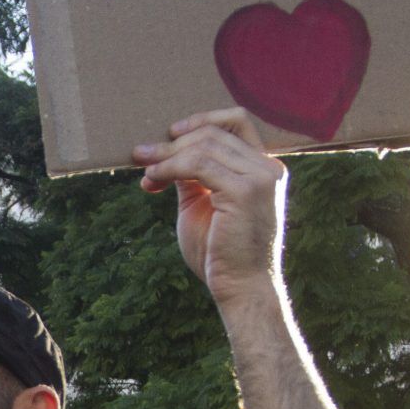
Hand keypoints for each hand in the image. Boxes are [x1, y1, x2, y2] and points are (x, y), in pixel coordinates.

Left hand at [137, 109, 287, 308]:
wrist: (240, 289)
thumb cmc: (221, 253)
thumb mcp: (203, 203)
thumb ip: (193, 176)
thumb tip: (167, 153)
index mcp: (264, 168)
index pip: (237, 121)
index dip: (202, 120)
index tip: (171, 134)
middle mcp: (268, 168)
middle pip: (215, 132)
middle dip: (173, 143)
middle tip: (142, 155)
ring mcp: (260, 178)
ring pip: (204, 146)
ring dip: (166, 155)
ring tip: (144, 170)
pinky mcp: (246, 191)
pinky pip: (199, 164)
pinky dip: (170, 167)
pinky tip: (152, 179)